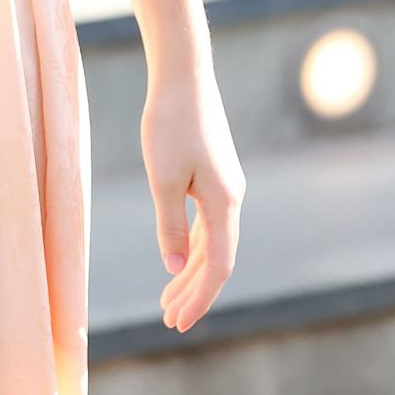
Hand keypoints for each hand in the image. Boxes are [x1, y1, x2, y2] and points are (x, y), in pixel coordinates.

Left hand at [140, 62, 245, 333]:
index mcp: (224, 203)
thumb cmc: (169, 122)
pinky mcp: (214, 172)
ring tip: (168, 296)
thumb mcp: (163, 177)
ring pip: (212, 240)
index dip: (199, 296)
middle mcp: (231, 197)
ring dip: (191, 269)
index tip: (179, 322)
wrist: (183, 73)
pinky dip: (193, 243)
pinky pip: (208, 221)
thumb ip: (170, 224)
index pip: (218, 265)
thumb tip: (176, 266)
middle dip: (193, 291)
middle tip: (169, 319)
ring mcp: (225, 184)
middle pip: (217, 258)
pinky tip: (178, 254)